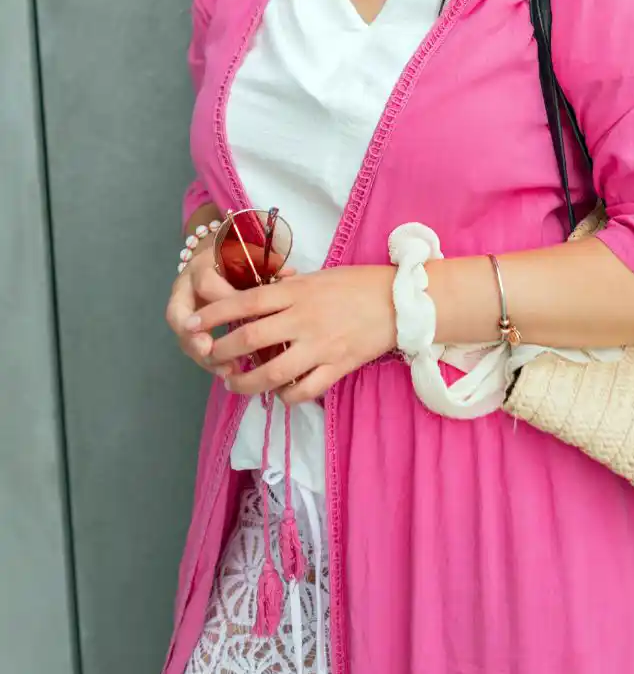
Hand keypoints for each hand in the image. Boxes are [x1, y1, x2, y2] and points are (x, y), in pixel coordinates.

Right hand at [165, 244, 296, 381]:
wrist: (223, 256)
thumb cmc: (243, 257)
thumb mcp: (254, 256)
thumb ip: (268, 266)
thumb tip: (290, 276)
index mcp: (204, 264)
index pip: (207, 285)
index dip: (224, 303)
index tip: (247, 318)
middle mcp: (186, 286)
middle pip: (179, 314)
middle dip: (195, 336)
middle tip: (209, 351)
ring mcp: (183, 308)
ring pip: (183, 335)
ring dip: (202, 355)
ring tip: (226, 370)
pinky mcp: (188, 326)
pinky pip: (191, 345)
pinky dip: (208, 361)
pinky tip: (227, 371)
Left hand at [184, 264, 397, 404]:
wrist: (400, 301)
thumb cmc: (356, 284)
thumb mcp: (316, 276)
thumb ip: (285, 290)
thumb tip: (253, 300)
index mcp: (296, 291)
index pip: (245, 301)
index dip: (214, 313)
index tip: (193, 322)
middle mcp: (304, 318)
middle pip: (250, 338)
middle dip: (221, 352)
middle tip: (209, 357)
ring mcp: (321, 345)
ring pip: (272, 372)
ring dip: (246, 383)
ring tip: (233, 384)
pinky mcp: (337, 367)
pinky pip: (303, 390)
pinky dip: (285, 396)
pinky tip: (278, 394)